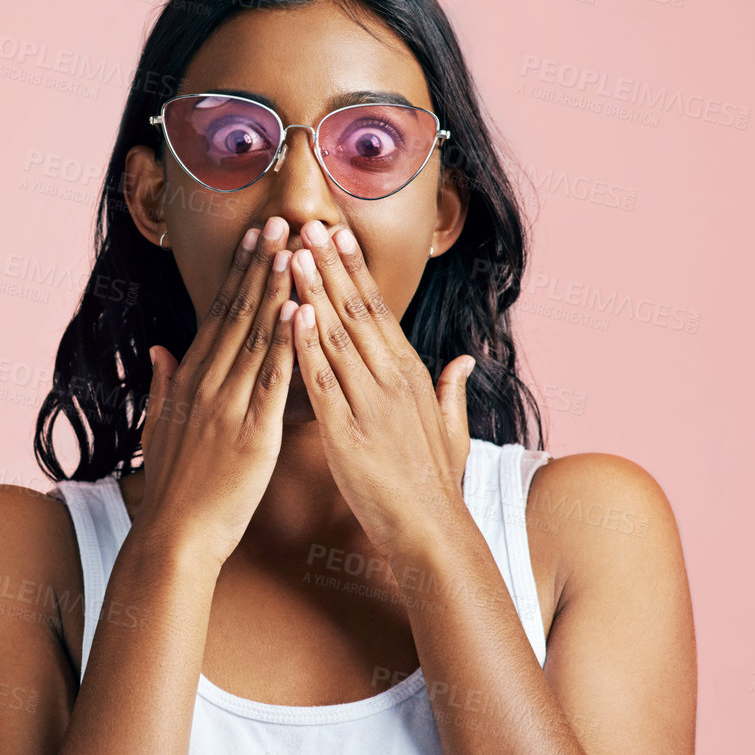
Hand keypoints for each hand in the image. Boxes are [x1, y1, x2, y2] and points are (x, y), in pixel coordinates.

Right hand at [137, 217, 299, 567]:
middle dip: (261, 264)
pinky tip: (300, 312)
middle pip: (237, 313)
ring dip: (277, 289)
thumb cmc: (174, 490)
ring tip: (295, 248)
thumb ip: (163, 387)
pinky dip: (286, 343)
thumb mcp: (161, 430)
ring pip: (255, 336)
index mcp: (190, 382)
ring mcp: (227, 406)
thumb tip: (162, 352)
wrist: (174, 537)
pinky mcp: (251, 433)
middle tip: (281, 220)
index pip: (218, 315)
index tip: (257, 237)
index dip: (240, 273)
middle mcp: (206, 384)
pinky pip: (271, 380)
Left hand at [288, 223, 475, 563]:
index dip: (354, 271)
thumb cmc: (435, 486)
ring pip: (337, 336)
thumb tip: (463, 360)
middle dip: (330, 265)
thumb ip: (451, 391)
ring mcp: (371, 404)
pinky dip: (305, 346)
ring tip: (291, 253)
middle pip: (357, 311)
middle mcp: (393, 381)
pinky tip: (290, 315)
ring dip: (312, 292)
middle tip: (308, 223)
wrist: (432, 531)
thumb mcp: (451, 430)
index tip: (337, 235)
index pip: (379, 311)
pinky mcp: (347, 433)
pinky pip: (322, 381)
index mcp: (412, 376)